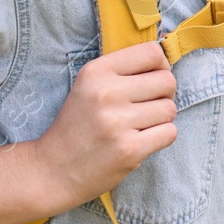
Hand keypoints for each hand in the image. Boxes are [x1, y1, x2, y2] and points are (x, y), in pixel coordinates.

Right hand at [30, 41, 177, 210]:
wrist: (53, 170)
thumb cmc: (77, 126)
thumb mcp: (88, 86)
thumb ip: (122, 71)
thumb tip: (165, 63)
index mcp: (96, 72)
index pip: (151, 53)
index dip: (161, 66)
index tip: (152, 79)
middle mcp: (106, 93)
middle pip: (167, 81)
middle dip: (164, 94)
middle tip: (147, 106)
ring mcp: (118, 123)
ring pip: (170, 109)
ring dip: (162, 119)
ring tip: (140, 125)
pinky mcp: (129, 150)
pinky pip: (169, 133)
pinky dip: (161, 137)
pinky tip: (142, 140)